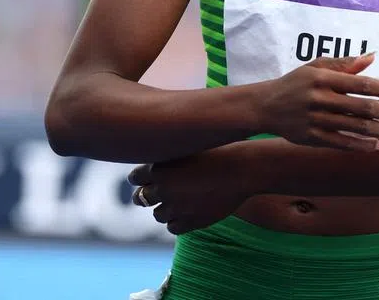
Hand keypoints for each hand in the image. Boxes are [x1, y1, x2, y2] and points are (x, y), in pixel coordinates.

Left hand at [128, 153, 247, 234]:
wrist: (243, 169)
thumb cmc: (220, 152)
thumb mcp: (189, 150)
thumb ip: (169, 160)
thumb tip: (152, 169)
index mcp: (159, 167)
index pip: (135, 178)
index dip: (142, 178)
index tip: (151, 177)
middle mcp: (162, 189)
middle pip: (141, 198)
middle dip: (148, 195)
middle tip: (162, 191)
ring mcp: (175, 208)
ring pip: (158, 215)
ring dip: (166, 209)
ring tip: (182, 200)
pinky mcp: (189, 223)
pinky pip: (173, 228)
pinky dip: (178, 221)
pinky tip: (189, 211)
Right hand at [261, 53, 378, 150]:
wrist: (264, 106)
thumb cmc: (296, 83)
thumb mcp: (316, 67)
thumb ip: (345, 64)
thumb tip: (373, 56)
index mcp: (323, 78)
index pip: (360, 83)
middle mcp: (320, 99)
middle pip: (362, 107)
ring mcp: (316, 120)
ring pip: (355, 127)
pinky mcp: (312, 138)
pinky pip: (342, 143)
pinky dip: (361, 145)